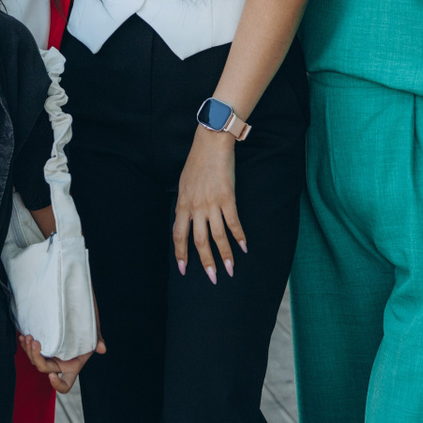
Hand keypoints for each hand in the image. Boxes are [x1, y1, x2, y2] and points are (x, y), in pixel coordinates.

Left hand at [20, 332, 104, 393]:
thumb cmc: (87, 330)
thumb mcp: (94, 335)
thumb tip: (102, 348)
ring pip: (34, 360)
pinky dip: (25, 345)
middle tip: (35, 342)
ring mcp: (49, 356)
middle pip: (44, 369)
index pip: (65, 385)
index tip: (52, 375)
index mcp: (71, 368)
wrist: (77, 317)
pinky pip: (30, 351)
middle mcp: (58, 365)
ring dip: (28, 350)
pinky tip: (23, 337)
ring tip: (29, 337)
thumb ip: (98, 342)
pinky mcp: (42, 347)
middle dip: (36, 357)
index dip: (57, 385)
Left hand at [173, 127, 244, 283]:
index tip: (183, 270)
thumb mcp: (184, 184)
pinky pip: (233, 223)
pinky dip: (239, 237)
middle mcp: (195, 207)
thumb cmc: (197, 162)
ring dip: (225, 255)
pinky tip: (244, 247)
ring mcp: (212, 203)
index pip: (178, 236)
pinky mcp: (227, 198)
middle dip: (206, 262)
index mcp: (182, 204)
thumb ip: (185, 204)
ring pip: (217, 236)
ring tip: (231, 270)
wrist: (211, 143)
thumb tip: (187, 219)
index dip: (181, 254)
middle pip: (199, 241)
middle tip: (213, 278)